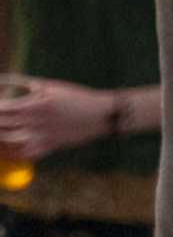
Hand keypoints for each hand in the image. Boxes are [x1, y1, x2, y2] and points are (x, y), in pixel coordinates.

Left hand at [0, 80, 114, 160]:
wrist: (98, 114)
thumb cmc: (75, 96)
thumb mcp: (51, 86)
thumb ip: (28, 85)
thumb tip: (5, 81)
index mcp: (36, 104)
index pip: (3, 109)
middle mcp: (36, 122)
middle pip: (2, 127)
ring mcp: (40, 137)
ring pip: (8, 143)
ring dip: (0, 139)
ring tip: (0, 133)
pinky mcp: (47, 148)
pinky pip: (23, 155)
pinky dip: (12, 153)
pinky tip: (8, 147)